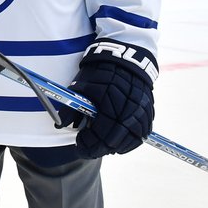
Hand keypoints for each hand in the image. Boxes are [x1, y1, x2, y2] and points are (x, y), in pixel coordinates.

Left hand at [58, 39, 155, 158]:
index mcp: (109, 102)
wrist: (124, 57)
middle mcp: (128, 109)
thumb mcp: (82, 86)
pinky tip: (121, 145)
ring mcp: (140, 111)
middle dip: (98, 148)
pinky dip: (132, 142)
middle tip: (88, 150)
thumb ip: (72, 106)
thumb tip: (59, 123)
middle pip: (114, 140)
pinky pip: (143, 133)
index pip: (99, 133)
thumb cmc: (100, 72)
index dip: (88, 143)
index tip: (79, 146)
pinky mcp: (148, 111)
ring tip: (103, 148)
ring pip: (130, 139)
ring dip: (116, 147)